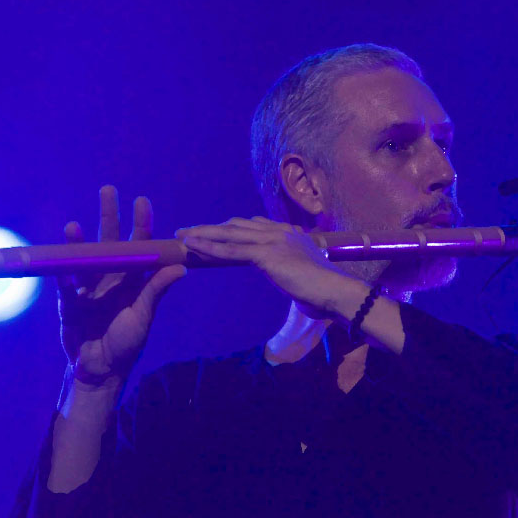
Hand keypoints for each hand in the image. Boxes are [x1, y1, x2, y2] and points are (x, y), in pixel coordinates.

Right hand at [57, 185, 186, 387]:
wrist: (100, 368)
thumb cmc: (127, 342)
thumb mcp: (144, 316)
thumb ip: (156, 290)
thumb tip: (180, 267)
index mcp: (132, 278)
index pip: (138, 245)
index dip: (141, 223)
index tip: (142, 201)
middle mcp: (110, 276)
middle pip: (109, 240)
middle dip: (108, 215)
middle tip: (108, 190)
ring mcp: (87, 286)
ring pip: (82, 257)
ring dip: (78, 241)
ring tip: (74, 226)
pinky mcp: (68, 301)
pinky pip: (63, 282)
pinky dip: (61, 270)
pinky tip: (59, 255)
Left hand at [175, 217, 357, 319]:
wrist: (336, 291)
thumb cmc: (325, 291)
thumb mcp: (307, 275)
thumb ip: (296, 271)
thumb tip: (297, 282)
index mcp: (289, 234)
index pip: (253, 226)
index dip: (230, 228)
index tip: (214, 231)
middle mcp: (279, 232)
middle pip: (236, 225)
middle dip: (211, 227)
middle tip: (189, 231)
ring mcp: (272, 241)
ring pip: (229, 234)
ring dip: (203, 233)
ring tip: (182, 236)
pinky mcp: (266, 255)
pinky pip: (231, 250)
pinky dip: (210, 247)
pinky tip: (193, 246)